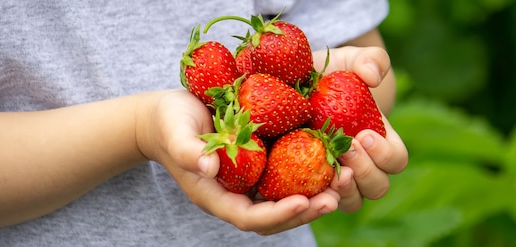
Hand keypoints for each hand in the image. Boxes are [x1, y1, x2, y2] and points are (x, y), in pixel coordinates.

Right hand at [135, 90, 339, 234]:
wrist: (172, 115)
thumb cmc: (170, 123)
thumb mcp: (174, 131)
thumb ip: (186, 150)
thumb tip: (207, 165)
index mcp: (217, 196)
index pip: (250, 218)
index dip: (278, 214)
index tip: (304, 201)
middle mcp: (238, 195)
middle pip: (277, 217)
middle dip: (307, 211)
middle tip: (337, 196)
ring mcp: (251, 182)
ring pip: (287, 199)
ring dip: (317, 194)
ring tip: (345, 179)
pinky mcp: (262, 165)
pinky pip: (288, 177)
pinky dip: (311, 173)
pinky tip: (333, 160)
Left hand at [313, 46, 408, 212]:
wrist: (296, 89)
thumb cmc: (330, 75)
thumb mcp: (348, 61)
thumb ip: (370, 60)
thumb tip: (373, 77)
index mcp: (380, 142)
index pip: (396, 160)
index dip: (385, 154)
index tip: (363, 134)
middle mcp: (364, 166)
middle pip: (378, 186)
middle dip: (365, 172)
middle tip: (346, 151)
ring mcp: (339, 179)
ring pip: (353, 201)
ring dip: (345, 191)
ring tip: (330, 172)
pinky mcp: (314, 185)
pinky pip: (322, 202)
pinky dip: (318, 197)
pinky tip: (306, 183)